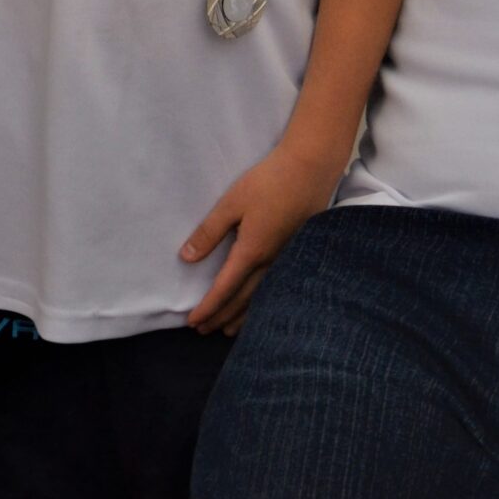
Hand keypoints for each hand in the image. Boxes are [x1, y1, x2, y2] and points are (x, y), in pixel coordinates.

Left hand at [180, 142, 345, 334]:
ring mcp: (287, 258)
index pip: (224, 289)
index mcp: (252, 251)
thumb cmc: (269, 181)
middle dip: (221, 316)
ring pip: (262, 297)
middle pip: (242, 299)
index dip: (208, 308)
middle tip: (203, 331)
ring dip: (242, 316)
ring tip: (228, 330)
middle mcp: (271, 262)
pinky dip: (262, 303)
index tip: (192, 322)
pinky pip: (276, 288)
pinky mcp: (298, 251)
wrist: (312, 167)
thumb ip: (209, 231)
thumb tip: (186, 258)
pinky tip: (261, 304)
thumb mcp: (232, 202)